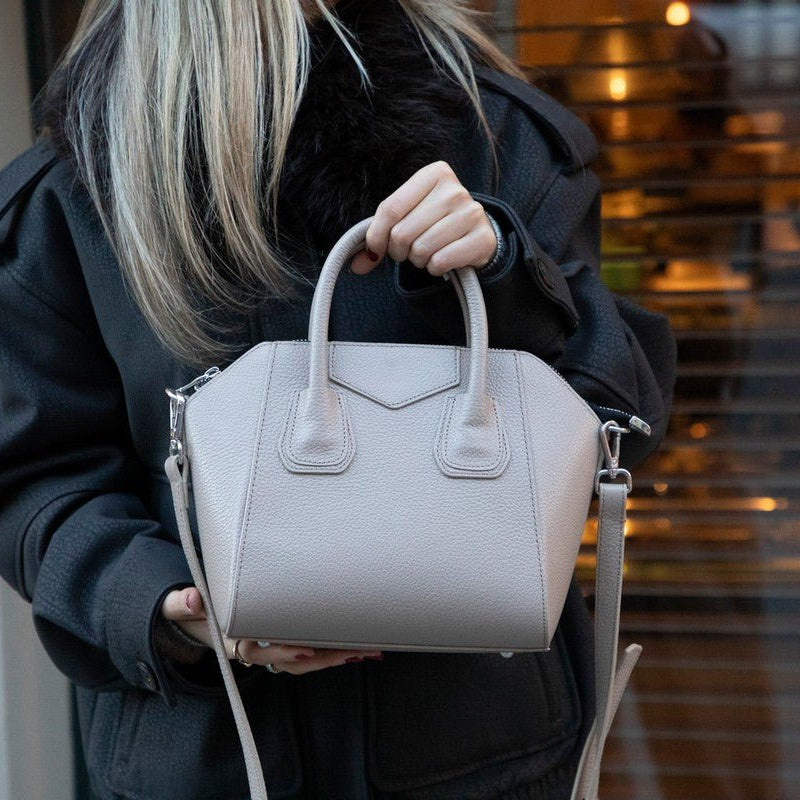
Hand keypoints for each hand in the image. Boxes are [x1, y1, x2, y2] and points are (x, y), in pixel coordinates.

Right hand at [160, 587, 381, 673]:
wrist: (193, 621)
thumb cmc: (190, 611)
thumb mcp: (179, 606)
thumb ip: (182, 603)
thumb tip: (191, 600)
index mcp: (233, 640)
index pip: (258, 650)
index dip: (281, 652)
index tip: (303, 650)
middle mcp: (256, 649)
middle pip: (292, 661)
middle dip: (324, 658)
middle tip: (355, 652)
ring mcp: (270, 648)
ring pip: (305, 660)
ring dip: (335, 657)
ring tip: (366, 651)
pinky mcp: (282, 641)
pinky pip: (308, 651)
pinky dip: (331, 650)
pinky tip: (356, 647)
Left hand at [349, 161, 496, 276]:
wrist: (477, 235)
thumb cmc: (435, 223)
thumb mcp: (408, 217)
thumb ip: (379, 236)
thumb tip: (355, 265)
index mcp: (434, 174)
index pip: (390, 209)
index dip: (376, 236)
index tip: (375, 250)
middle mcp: (455, 190)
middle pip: (403, 232)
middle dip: (399, 251)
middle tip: (408, 251)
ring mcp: (471, 213)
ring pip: (421, 250)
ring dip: (418, 261)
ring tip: (427, 254)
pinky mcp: (482, 238)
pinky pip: (441, 262)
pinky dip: (435, 268)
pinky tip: (442, 260)